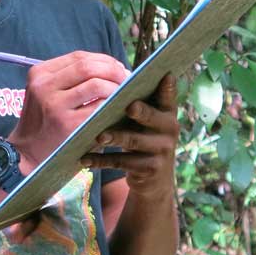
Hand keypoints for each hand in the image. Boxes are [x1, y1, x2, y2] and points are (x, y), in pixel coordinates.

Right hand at [8, 51, 128, 164]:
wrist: (26, 155)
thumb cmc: (45, 124)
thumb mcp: (46, 94)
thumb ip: (71, 79)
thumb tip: (115, 68)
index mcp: (39, 73)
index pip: (79, 57)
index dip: (104, 60)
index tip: (119, 69)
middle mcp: (44, 86)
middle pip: (88, 66)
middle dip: (114, 71)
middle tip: (127, 81)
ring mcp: (55, 106)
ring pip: (96, 84)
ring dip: (116, 88)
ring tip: (123, 96)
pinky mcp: (67, 125)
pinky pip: (99, 107)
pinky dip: (112, 106)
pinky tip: (116, 111)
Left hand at [81, 74, 179, 195]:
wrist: (155, 179)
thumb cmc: (143, 138)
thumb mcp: (146, 121)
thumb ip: (138, 103)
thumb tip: (112, 78)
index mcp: (168, 112)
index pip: (168, 96)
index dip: (167, 87)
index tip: (165, 75)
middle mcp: (170, 130)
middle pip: (152, 118)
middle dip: (141, 112)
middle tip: (129, 107)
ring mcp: (161, 151)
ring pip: (134, 141)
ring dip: (115, 137)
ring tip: (98, 136)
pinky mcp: (149, 170)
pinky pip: (121, 162)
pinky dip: (101, 160)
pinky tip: (85, 158)